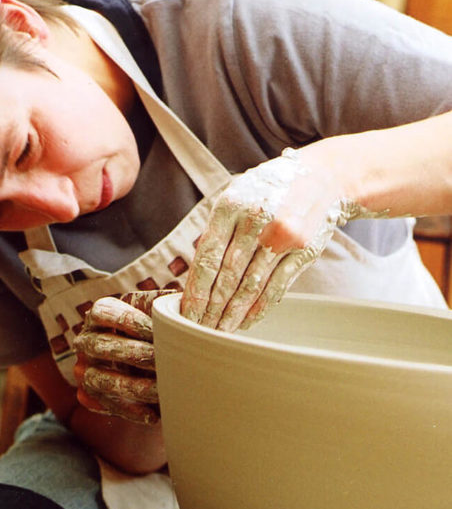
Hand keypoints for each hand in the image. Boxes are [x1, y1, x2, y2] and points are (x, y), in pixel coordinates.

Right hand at [73, 290, 177, 424]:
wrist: (149, 361)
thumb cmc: (156, 327)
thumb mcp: (159, 310)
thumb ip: (165, 304)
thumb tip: (181, 303)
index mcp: (98, 314)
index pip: (102, 312)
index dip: (128, 321)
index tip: (157, 330)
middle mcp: (85, 340)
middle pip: (100, 346)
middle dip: (133, 354)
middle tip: (161, 360)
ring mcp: (84, 369)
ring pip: (101, 379)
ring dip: (133, 386)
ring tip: (161, 390)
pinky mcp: (88, 394)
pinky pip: (104, 404)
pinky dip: (130, 410)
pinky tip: (154, 415)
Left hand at [181, 148, 375, 330]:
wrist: (322, 177)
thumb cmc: (267, 191)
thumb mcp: (236, 196)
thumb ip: (216, 229)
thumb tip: (192, 271)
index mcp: (230, 206)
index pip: (207, 257)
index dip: (195, 290)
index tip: (186, 313)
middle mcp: (256, 220)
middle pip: (227, 276)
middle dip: (211, 308)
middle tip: (200, 330)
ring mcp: (282, 237)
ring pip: (251, 286)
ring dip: (233, 314)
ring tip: (220, 331)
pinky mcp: (302, 251)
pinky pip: (276, 288)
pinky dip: (259, 309)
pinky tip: (246, 323)